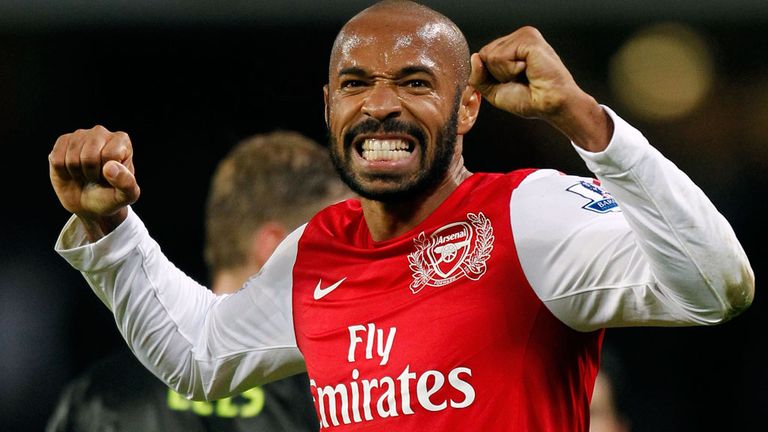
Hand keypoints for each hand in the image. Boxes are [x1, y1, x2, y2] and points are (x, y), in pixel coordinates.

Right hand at [49, 125, 139, 238]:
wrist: (89, 202)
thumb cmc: (111, 196)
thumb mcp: (126, 196)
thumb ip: (126, 183)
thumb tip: (110, 167)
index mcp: (121, 140)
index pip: (110, 155)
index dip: (107, 173)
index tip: (110, 177)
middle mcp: (100, 132)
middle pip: (89, 157)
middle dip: (91, 174)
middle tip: (95, 177)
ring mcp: (80, 135)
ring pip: (71, 158)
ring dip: (77, 173)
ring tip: (85, 174)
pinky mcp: (62, 142)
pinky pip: (56, 160)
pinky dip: (63, 172)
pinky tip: (72, 171)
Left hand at [469, 26, 611, 150]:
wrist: (549, 105)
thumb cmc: (529, 99)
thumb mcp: (494, 91)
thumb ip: (478, 76)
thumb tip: (474, 57)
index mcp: (513, 45)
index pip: (483, 56)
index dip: (491, 75)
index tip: (512, 82)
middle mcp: (519, 37)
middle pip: (484, 54)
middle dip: (497, 74)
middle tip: (520, 79)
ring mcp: (525, 36)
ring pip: (490, 55)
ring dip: (504, 73)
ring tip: (525, 74)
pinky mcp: (529, 39)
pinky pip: (500, 56)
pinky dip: (510, 70)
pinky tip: (528, 70)